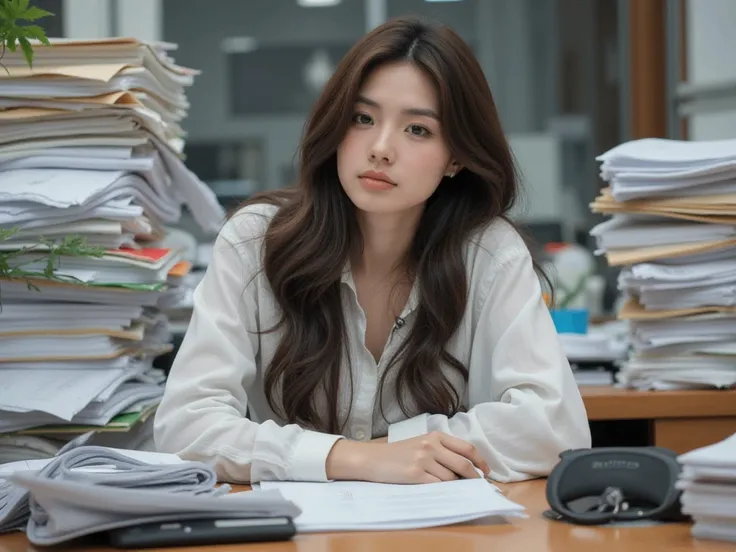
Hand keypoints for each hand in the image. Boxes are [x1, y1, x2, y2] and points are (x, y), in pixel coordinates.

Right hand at [326, 431, 488, 483]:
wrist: (373, 459)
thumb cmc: (398, 453)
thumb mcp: (421, 444)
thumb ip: (442, 450)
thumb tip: (467, 468)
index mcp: (435, 436)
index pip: (467, 448)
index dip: (480, 462)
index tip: (485, 472)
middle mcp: (431, 446)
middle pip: (464, 464)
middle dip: (473, 478)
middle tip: (476, 485)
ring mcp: (423, 460)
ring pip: (451, 478)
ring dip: (453, 485)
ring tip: (446, 486)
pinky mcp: (415, 474)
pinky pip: (438, 486)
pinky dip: (443, 490)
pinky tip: (438, 490)